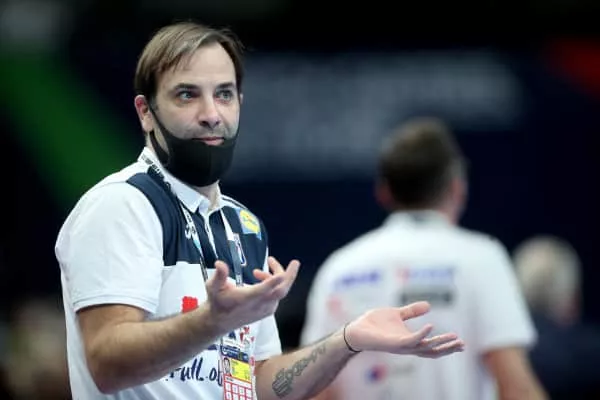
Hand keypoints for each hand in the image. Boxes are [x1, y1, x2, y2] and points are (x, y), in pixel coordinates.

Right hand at [205, 256, 299, 332]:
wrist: (220, 322)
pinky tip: (259, 278)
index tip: (281, 274)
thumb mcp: (213, 287)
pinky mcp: (268, 310)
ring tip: (256, 272)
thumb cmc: (217, 302)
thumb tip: (219, 263)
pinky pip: (277, 295)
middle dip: (290, 276)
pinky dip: (273, 284)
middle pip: (281, 291)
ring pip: (280, 291)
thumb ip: (219, 275)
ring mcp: (266, 308)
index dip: (272, 281)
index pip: (262, 290)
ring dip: (274, 276)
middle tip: (295, 262)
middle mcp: (259, 305)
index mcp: (247, 299)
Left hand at [344, 301, 463, 357]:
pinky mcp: (394, 343)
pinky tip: (431, 326)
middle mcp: (407, 346)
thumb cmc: (374, 323)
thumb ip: (411, 311)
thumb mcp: (397, 314)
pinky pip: (411, 341)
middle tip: (463, 343)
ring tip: (454, 337)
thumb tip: (429, 305)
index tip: (462, 342)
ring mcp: (401, 346)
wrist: (356, 329)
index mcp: (410, 340)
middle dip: (448, 348)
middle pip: (432, 351)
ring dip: (440, 343)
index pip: (432, 346)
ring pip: (425, 348)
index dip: (446, 345)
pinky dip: (422, 334)